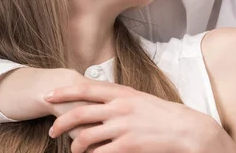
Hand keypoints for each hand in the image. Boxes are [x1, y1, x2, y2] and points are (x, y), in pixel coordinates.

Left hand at [44, 82, 224, 152]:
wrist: (186, 130)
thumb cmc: (164, 115)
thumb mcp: (140, 99)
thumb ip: (119, 99)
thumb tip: (100, 100)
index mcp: (122, 93)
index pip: (86, 89)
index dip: (64, 92)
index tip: (48, 96)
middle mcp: (120, 108)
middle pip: (79, 113)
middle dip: (61, 123)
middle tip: (51, 130)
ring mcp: (123, 127)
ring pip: (85, 137)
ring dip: (75, 145)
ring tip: (74, 149)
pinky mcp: (128, 146)